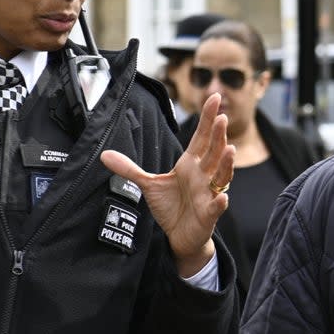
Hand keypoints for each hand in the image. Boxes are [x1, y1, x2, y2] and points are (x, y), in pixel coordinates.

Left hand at [101, 92, 234, 276]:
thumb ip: (129, 168)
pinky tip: (222, 197)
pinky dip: (220, 202)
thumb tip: (104, 154)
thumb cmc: (170, 206)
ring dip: (226, 164)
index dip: (208, 118)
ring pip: (221, 176)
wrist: (179, 235)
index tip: (214, 98)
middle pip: (214, 151)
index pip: (201, 137)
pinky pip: (216, 207)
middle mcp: (203, 175)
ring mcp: (208, 194)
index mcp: (191, 164)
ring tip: (229, 149)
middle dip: (219, 135)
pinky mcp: (209, 214)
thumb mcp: (148, 184)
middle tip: (222, 117)